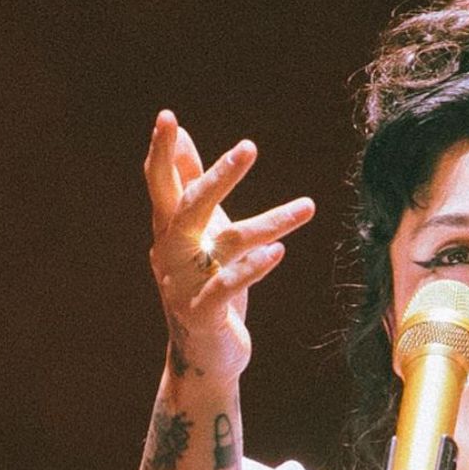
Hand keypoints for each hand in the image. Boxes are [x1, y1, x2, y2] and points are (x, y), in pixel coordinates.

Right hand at [145, 110, 313, 382]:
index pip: (160, 183)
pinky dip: (253, 268)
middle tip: (249, 148)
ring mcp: (184, 284)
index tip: (167, 117)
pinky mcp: (203, 313)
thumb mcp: (198, 231)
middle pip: (190, 207)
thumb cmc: (203, 282)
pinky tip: (278, 251)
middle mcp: (171, 252)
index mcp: (169, 229)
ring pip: (229, 243)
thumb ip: (189, 184)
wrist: (204, 352)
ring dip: (271, 222)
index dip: (162, 152)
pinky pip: (228, 285)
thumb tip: (180, 135)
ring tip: (308, 207)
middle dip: (220, 177)